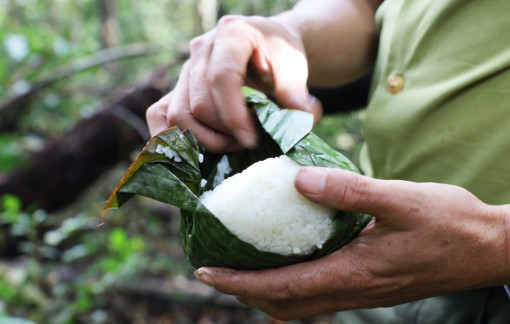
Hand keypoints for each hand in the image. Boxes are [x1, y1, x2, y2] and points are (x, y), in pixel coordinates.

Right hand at [146, 15, 321, 152]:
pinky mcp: (178, 88)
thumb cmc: (280, 55)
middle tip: (249, 144)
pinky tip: (195, 152)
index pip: (222, 77)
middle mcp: (202, 49)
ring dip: (204, 140)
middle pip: (199, 102)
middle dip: (224, 132)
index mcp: (232, 34)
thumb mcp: (295, 70)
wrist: (267, 45)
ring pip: (179, 114)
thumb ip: (298, 96)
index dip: (233, 115)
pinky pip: (160, 114)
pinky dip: (172, 137)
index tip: (250, 140)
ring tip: (231, 146)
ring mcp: (186, 69)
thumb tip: (305, 119)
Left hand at [194, 168, 509, 319]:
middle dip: (243, 292)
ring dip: (264, 291)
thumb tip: (300, 179)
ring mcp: (360, 292)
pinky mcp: (369, 285)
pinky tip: (286, 263)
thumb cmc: (449, 223)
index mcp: (354, 273)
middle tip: (213, 270)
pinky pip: (318, 293)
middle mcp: (352, 290)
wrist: (487, 249)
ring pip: (299, 303)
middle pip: (282, 303)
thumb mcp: (401, 199)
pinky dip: (290, 284)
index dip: (239, 283)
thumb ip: (350, 191)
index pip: (281, 287)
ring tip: (240, 269)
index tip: (206, 272)